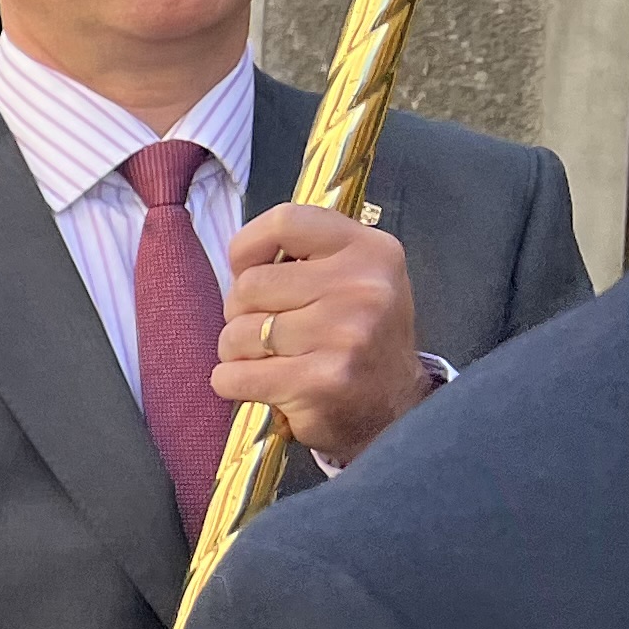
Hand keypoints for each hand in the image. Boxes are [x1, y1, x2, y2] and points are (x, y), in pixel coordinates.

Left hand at [217, 203, 430, 465]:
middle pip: (249, 285)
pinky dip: (233, 383)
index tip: (250, 270)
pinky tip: (265, 385)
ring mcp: (344, 336)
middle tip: (271, 331)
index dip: (248, 247)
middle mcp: (364, 289)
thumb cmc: (357, 336)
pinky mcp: (320, 383)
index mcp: (372, 251)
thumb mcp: (353, 277)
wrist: (396, 408)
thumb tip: (240, 256)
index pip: (285, 220)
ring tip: (274, 359)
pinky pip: (233, 376)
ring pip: (237, 332)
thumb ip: (305, 253)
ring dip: (238, 351)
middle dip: (243, 312)